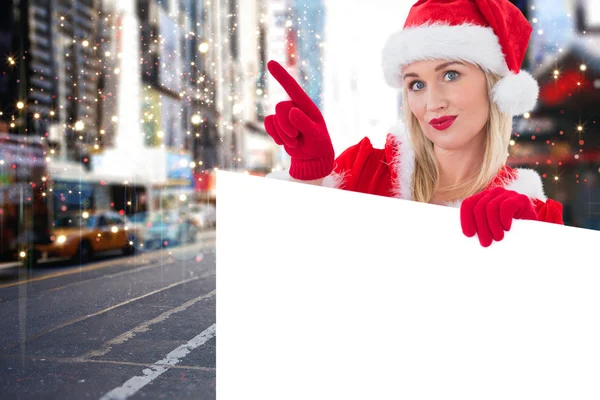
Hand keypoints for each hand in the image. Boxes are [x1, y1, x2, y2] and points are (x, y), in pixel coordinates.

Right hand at [264, 60, 334, 180]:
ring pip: (273, 118)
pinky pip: (268, 124)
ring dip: (283, 135)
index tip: (270, 63)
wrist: (312, 158)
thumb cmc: (318, 145)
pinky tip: (285, 143)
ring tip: (296, 142)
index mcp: (307, 106)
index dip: (281, 76)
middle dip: (286, 126)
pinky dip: (275, 136)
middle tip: (297, 137)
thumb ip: (305, 123)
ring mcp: (285, 116)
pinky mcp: (277, 125)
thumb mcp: (315, 136)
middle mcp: (295, 107)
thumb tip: (292, 111)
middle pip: (280, 107)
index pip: (293, 88)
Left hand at [460, 187, 537, 246]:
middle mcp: (494, 193)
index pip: (468, 204)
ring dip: (493, 226)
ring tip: (497, 238)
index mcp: (483, 198)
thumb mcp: (491, 227)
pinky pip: (506, 206)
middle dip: (481, 227)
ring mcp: (508, 194)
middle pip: (479, 207)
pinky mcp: (521, 198)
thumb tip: (466, 236)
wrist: (535, 229)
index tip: (469, 234)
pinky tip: (507, 228)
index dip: (466, 219)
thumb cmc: (509, 230)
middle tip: (485, 242)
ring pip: (491, 208)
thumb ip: (479, 226)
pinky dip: (504, 219)